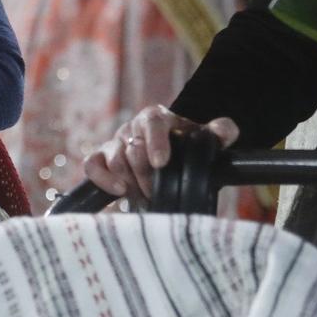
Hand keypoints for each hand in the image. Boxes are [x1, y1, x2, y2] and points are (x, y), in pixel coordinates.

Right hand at [84, 104, 239, 201]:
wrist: (168, 156)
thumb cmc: (186, 147)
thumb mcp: (205, 138)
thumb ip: (221, 132)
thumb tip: (224, 133)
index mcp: (157, 118)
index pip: (152, 122)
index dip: (156, 142)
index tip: (162, 163)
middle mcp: (133, 128)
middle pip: (133, 149)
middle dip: (146, 175)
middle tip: (158, 193)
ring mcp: (115, 143)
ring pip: (115, 160)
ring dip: (131, 182)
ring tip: (146, 197)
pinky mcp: (101, 158)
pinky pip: (92, 165)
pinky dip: (102, 178)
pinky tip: (119, 191)